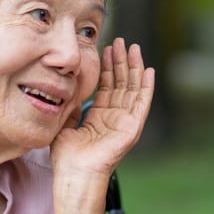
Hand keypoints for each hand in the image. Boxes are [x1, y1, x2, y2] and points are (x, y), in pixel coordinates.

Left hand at [50, 37, 154, 183]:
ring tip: (133, 48)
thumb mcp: (65, 124)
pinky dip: (146, 87)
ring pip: (133, 88)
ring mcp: (125, 122)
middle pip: (122, 83)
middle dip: (121, 61)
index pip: (108, 86)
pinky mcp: (133, 128)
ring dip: (134, 67)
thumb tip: (68, 91)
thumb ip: (71, 107)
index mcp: (100, 117)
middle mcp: (115, 117)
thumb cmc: (67, 156)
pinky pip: (142, 103)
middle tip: (121, 41)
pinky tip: (148, 70)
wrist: (74, 172)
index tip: (106, 48)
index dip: (108, 67)